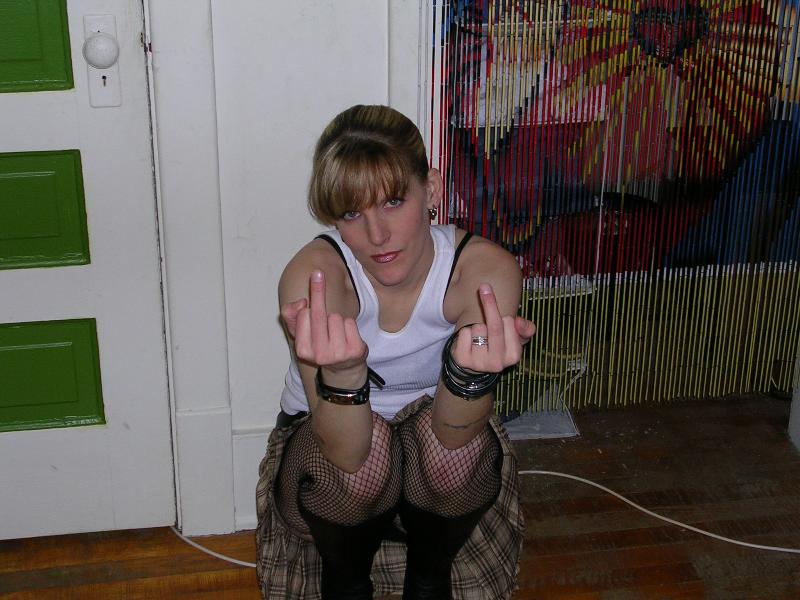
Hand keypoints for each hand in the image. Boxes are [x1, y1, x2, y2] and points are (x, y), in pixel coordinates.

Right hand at [282, 270, 367, 386]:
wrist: (343, 369)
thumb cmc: (319, 345)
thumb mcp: (300, 333)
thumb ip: (291, 315)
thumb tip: (301, 302)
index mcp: (302, 350)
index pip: (303, 314)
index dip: (307, 304)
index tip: (308, 290)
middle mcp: (319, 355)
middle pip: (318, 313)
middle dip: (318, 291)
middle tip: (318, 272)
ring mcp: (338, 354)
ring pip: (336, 317)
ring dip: (337, 320)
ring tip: (336, 333)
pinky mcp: (355, 351)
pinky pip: (350, 323)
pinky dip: (349, 325)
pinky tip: (347, 337)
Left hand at [450, 283, 535, 373]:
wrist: (476, 363)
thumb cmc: (499, 344)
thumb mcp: (516, 336)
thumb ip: (525, 328)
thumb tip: (518, 322)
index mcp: (514, 356)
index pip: (509, 324)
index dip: (506, 317)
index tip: (504, 316)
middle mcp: (497, 363)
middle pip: (494, 326)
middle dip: (489, 304)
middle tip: (484, 286)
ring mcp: (479, 363)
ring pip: (477, 328)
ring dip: (477, 327)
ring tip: (479, 336)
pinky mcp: (462, 360)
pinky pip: (463, 334)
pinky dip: (464, 332)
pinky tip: (468, 342)